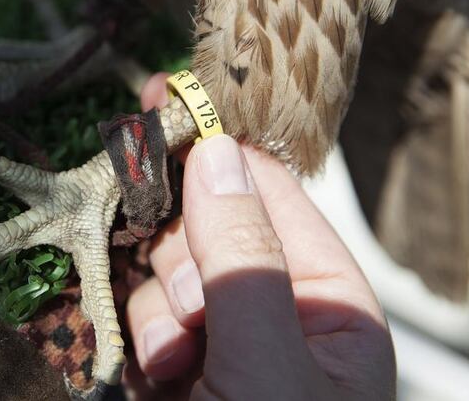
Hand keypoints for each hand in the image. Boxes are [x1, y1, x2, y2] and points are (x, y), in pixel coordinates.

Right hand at [124, 74, 394, 399]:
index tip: (167, 96)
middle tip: (188, 310)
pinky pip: (139, 313)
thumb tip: (216, 153)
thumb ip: (244, 259)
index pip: (271, 194)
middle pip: (206, 227)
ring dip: (158, 313)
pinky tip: (156, 376)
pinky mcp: (172, 363)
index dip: (219, 145)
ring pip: (164, 270)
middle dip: (183, 260)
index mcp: (330, 305)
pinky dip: (138, 339)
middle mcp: (274, 312)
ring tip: (175, 365)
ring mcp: (220, 337)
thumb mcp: (271, 363)